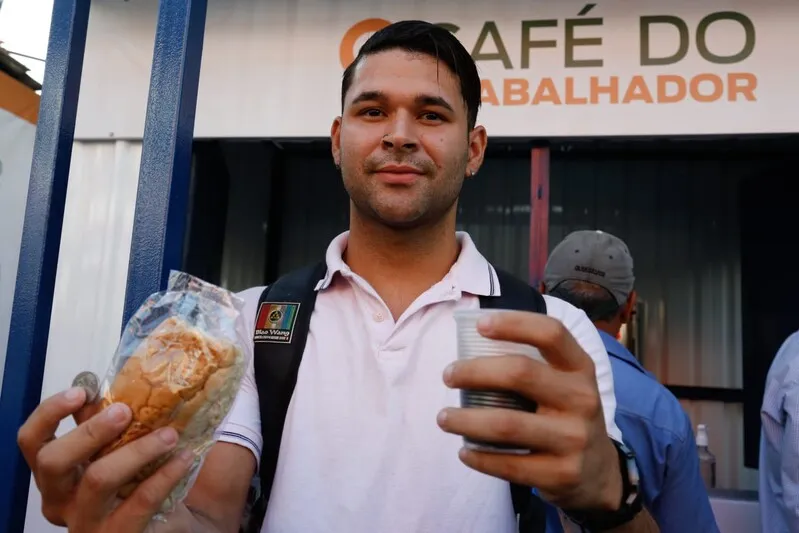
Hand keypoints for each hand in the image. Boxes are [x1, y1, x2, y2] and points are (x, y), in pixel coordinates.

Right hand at [17, 384, 194, 531]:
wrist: (176, 521)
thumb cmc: (143, 477)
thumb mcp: (122, 447)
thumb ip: (112, 423)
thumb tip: (115, 383)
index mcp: (57, 473)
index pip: (32, 441)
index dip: (49, 413)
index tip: (81, 392)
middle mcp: (61, 500)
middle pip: (53, 462)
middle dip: (89, 431)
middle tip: (125, 411)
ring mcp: (86, 523)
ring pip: (97, 480)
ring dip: (137, 450)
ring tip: (169, 434)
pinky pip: (139, 502)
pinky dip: (165, 475)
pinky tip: (184, 458)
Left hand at [436, 311, 621, 510]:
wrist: (599, 472)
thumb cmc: (566, 415)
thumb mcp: (565, 384)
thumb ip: (533, 365)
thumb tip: (470, 344)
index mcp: (580, 369)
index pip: (551, 334)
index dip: (514, 323)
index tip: (480, 325)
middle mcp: (582, 399)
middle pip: (520, 373)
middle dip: (474, 372)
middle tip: (448, 375)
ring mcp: (573, 439)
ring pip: (507, 424)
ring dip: (466, 420)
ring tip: (444, 418)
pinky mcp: (562, 474)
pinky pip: (510, 464)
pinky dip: (479, 457)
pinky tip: (464, 451)